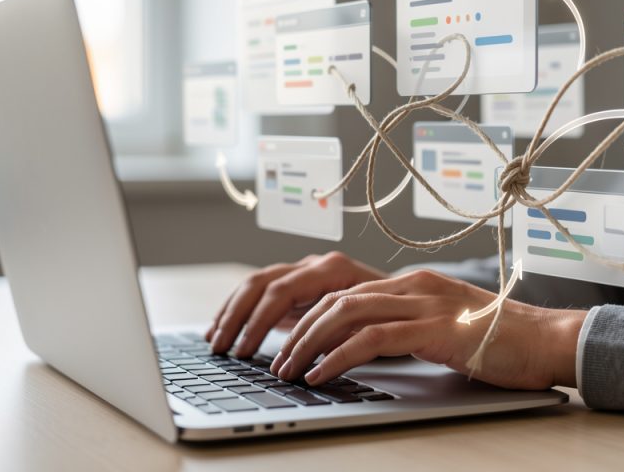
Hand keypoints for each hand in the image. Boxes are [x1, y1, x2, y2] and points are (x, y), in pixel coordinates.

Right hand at [205, 252, 386, 356]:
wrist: (409, 299)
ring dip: (232, 313)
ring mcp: (305, 272)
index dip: (259, 323)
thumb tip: (310, 357)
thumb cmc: (394, 314)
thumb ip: (341, 336)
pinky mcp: (298, 286)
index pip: (282, 291)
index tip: (245, 352)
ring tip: (214, 341)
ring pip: (256, 285)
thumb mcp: (371, 326)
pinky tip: (221, 329)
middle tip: (221, 349)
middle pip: (263, 284)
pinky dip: (239, 309)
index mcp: (332, 269)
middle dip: (238, 318)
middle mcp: (315, 265)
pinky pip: (260, 292)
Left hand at [271, 268, 586, 389]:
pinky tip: (321, 374)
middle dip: (298, 329)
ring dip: (309, 343)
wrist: (549, 340)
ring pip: (347, 313)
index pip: (347, 292)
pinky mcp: (435, 328)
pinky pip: (373, 339)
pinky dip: (339, 356)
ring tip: (288, 369)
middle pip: (338, 298)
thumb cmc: (503, 341)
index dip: (310, 316)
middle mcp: (415, 285)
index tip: (287, 341)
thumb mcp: (447, 328)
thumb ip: (411, 327)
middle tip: (277, 359)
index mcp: (415, 284)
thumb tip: (368, 346)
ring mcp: (426, 303)